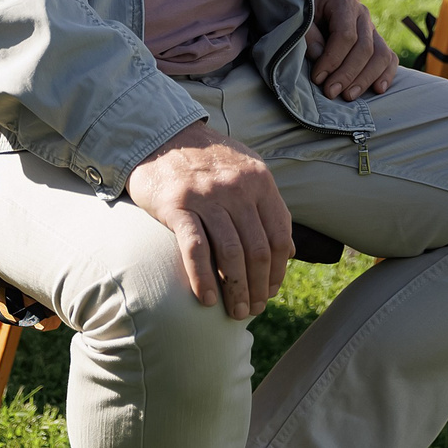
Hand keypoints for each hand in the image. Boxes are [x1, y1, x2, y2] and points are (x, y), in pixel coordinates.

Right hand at [126, 121, 291, 319]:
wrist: (158, 134)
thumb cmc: (204, 160)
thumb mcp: (244, 170)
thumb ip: (267, 206)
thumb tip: (289, 250)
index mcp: (259, 181)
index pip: (279, 236)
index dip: (278, 271)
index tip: (271, 291)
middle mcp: (237, 188)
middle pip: (257, 250)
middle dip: (259, 287)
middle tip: (254, 309)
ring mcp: (207, 196)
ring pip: (231, 254)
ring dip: (236, 290)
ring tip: (236, 312)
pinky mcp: (177, 205)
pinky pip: (195, 249)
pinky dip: (203, 278)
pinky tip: (207, 299)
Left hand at [300, 0, 397, 101]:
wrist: (313, 7)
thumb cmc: (305, 14)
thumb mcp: (300, 17)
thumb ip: (308, 34)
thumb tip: (319, 55)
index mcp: (343, 2)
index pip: (345, 35)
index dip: (332, 59)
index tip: (317, 78)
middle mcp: (362, 14)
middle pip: (364, 48)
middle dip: (347, 74)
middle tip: (331, 92)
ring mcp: (372, 28)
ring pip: (380, 55)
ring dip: (365, 79)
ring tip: (348, 96)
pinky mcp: (378, 42)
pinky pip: (390, 59)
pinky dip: (386, 75)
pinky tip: (377, 89)